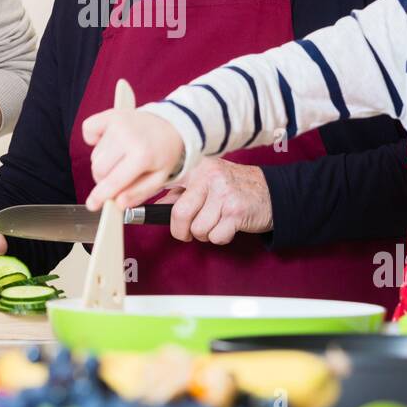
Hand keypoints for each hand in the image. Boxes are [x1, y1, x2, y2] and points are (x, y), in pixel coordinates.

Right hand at [82, 109, 185, 211]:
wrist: (171, 124)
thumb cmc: (163, 153)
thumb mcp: (159, 178)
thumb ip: (138, 193)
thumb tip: (118, 203)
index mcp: (143, 155)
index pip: (114, 181)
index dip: (100, 196)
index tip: (92, 205)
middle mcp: (128, 136)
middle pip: (98, 169)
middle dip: (104, 179)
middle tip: (118, 177)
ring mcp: (117, 123)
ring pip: (94, 155)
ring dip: (103, 161)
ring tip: (121, 156)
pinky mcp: (110, 114)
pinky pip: (88, 130)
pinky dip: (94, 139)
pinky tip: (110, 142)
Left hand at [157, 157, 272, 243]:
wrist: (274, 193)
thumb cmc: (237, 188)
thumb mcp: (210, 180)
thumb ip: (183, 191)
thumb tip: (157, 206)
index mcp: (199, 168)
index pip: (168, 186)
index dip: (153, 205)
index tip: (132, 212)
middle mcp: (209, 176)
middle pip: (180, 214)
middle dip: (182, 231)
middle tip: (190, 232)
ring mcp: (224, 193)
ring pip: (198, 229)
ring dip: (206, 234)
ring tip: (218, 222)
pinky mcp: (236, 210)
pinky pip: (216, 236)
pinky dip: (221, 238)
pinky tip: (230, 225)